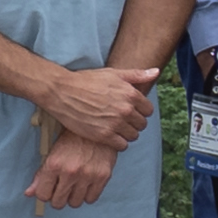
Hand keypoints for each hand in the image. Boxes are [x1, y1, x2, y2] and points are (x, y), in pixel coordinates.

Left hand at [31, 137, 114, 210]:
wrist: (97, 128)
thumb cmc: (73, 139)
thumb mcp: (52, 154)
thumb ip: (40, 175)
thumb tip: (29, 193)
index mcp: (54, 165)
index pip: (43, 195)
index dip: (45, 194)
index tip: (49, 189)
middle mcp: (70, 172)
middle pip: (58, 202)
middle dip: (58, 198)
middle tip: (62, 189)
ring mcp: (88, 175)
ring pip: (75, 203)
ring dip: (73, 197)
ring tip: (75, 186)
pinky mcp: (103, 176)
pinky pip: (91, 199)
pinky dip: (88, 195)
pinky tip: (86, 186)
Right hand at [35, 63, 152, 150]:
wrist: (61, 92)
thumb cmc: (86, 81)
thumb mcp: (113, 74)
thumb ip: (137, 75)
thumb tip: (156, 72)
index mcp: (131, 94)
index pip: (148, 110)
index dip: (141, 111)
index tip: (132, 112)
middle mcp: (125, 110)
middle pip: (142, 124)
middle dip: (135, 123)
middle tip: (123, 121)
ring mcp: (114, 123)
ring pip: (133, 135)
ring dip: (127, 134)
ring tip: (117, 129)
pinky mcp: (102, 135)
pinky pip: (121, 145)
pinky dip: (119, 143)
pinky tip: (111, 137)